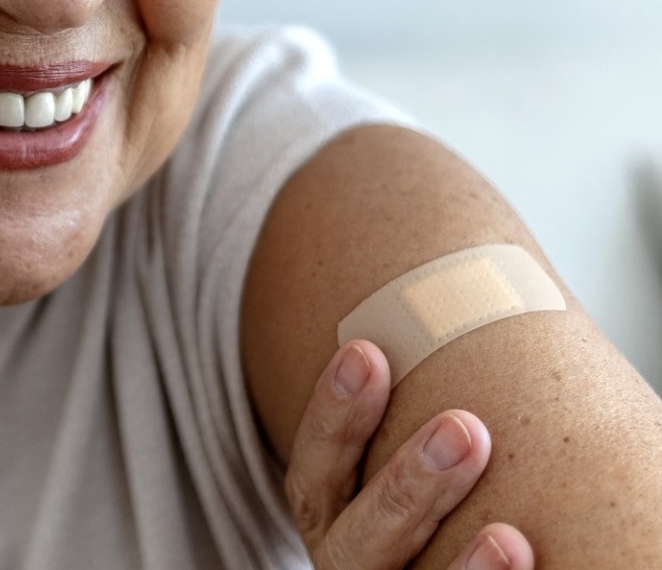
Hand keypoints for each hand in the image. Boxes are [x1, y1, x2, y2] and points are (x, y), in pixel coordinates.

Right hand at [284, 340, 533, 569]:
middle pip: (356, 540)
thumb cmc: (430, 509)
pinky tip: (524, 561)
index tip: (366, 352)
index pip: (316, 471)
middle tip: (464, 429)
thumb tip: (459, 299)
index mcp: (330, 523)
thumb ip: (420, 421)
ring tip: (509, 538)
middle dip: (406, 487)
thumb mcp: (394, 469)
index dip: (334, 414)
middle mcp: (349, 568)